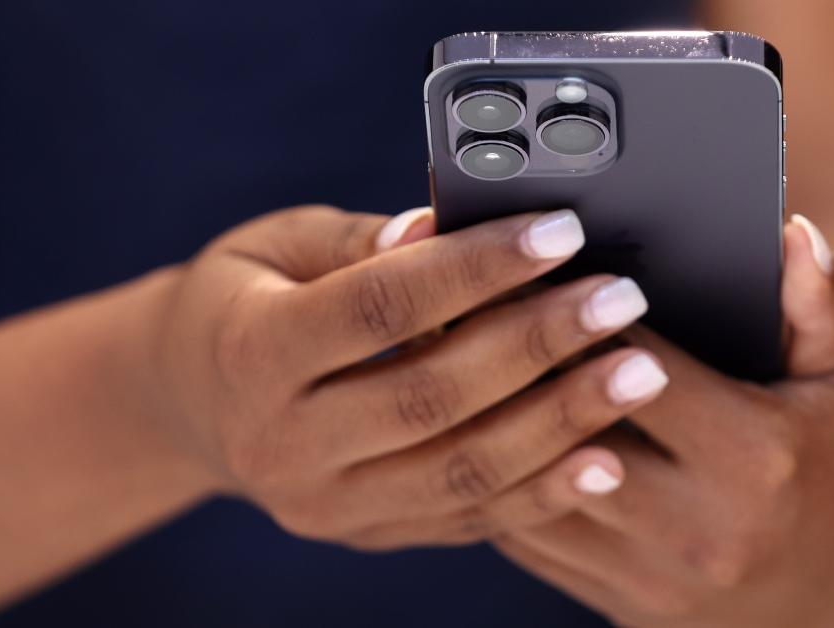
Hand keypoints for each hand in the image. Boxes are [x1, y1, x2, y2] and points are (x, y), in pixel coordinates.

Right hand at [143, 205, 670, 548]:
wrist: (194, 401)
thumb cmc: (245, 298)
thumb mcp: (274, 247)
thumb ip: (356, 240)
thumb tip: (439, 223)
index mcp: (251, 353)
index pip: (379, 307)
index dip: (474, 269)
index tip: (561, 231)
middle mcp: (282, 443)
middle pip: (430, 397)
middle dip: (538, 346)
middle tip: (621, 300)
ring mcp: (326, 504)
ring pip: (460, 470)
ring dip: (561, 422)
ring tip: (639, 372)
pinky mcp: (368, 533)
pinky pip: (467, 519)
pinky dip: (542, 491)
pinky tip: (607, 457)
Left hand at [492, 216, 833, 626]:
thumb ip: (825, 301)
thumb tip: (791, 232)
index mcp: (755, 458)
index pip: (640, 372)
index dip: (581, 317)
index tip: (535, 268)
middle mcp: (698, 526)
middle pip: (570, 435)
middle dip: (518, 365)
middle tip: (467, 302)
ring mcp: (653, 576)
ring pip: (534, 493)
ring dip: (490, 425)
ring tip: (452, 358)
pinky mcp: (620, 603)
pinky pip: (531, 541)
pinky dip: (498, 481)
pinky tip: (475, 428)